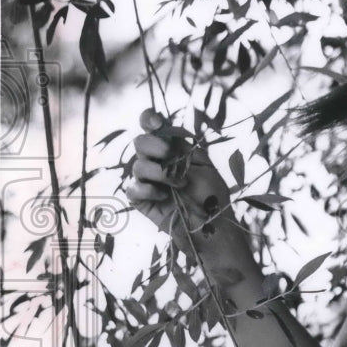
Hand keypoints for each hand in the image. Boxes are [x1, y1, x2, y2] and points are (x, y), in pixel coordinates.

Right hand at [127, 110, 247, 277]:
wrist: (213, 228)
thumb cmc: (213, 197)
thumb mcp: (203, 165)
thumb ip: (183, 145)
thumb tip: (164, 127)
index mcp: (173, 149)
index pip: (152, 125)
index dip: (149, 118)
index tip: (156, 122)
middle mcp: (158, 162)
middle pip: (140, 142)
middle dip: (155, 146)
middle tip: (170, 156)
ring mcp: (148, 181)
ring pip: (137, 165)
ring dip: (159, 173)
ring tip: (179, 185)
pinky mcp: (142, 201)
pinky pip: (132, 188)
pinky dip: (147, 189)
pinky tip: (162, 197)